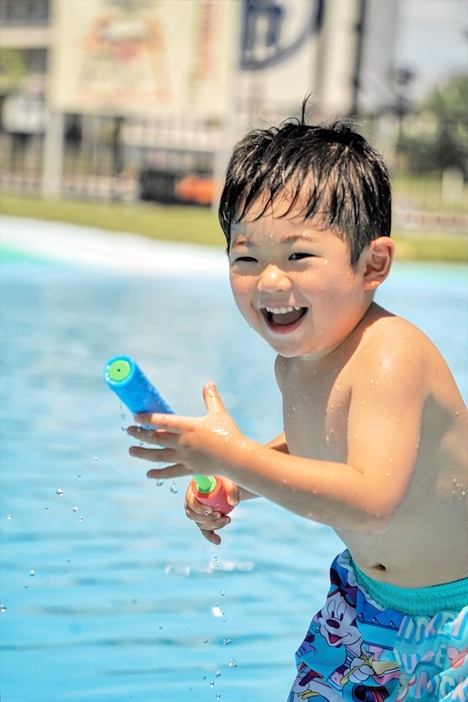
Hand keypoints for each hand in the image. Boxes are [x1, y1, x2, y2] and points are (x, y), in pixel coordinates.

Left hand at [126, 382, 248, 480]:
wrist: (236, 458)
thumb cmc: (229, 433)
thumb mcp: (219, 412)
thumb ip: (211, 398)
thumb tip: (209, 383)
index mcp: (188, 426)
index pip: (162, 421)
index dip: (147, 419)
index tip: (136, 417)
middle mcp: (182, 442)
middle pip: (156, 438)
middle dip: (140, 434)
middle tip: (129, 431)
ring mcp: (184, 457)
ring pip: (158, 455)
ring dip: (143, 453)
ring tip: (131, 451)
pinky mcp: (189, 469)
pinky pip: (170, 472)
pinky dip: (159, 473)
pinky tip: (149, 474)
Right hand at [184, 477, 240, 544]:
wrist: (229, 487)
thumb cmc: (226, 481)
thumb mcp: (230, 481)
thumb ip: (232, 489)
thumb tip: (234, 503)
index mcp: (193, 490)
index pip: (190, 501)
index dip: (198, 507)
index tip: (210, 510)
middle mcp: (192, 502)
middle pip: (192, 515)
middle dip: (206, 518)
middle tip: (220, 515)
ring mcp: (197, 513)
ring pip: (200, 524)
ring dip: (214, 525)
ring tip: (228, 519)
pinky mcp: (205, 521)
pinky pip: (205, 531)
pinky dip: (211, 536)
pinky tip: (218, 541)